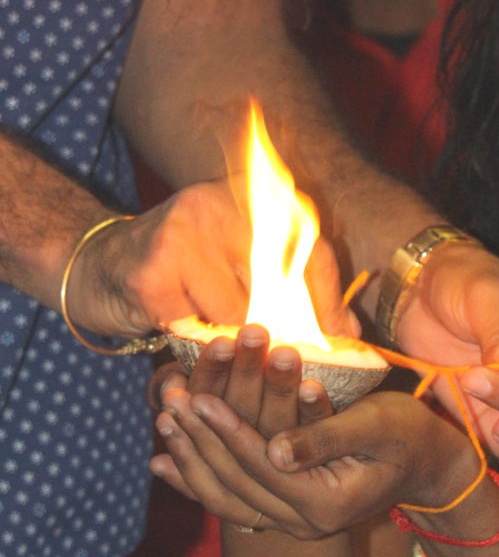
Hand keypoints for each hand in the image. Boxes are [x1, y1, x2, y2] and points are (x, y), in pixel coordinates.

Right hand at [68, 180, 352, 339]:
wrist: (92, 266)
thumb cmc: (176, 270)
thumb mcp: (234, 261)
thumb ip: (286, 282)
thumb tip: (348, 329)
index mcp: (246, 197)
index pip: (311, 248)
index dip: (329, 299)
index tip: (340, 338)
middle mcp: (216, 206)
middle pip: (279, 286)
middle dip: (287, 331)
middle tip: (288, 358)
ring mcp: (180, 237)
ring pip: (239, 317)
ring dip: (234, 345)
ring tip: (222, 344)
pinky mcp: (152, 276)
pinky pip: (197, 333)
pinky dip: (196, 348)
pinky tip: (183, 335)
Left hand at [151, 326, 480, 537]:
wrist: (427, 462)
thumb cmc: (407, 433)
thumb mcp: (374, 426)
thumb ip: (324, 438)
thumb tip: (275, 449)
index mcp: (327, 505)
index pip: (264, 467)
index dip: (230, 431)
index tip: (200, 398)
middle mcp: (305, 523)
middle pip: (238, 483)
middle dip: (202, 441)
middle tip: (171, 403)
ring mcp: (293, 522)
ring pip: (228, 495)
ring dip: (192, 458)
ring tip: (164, 421)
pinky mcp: (286, 510)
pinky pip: (231, 500)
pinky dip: (195, 480)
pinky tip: (163, 463)